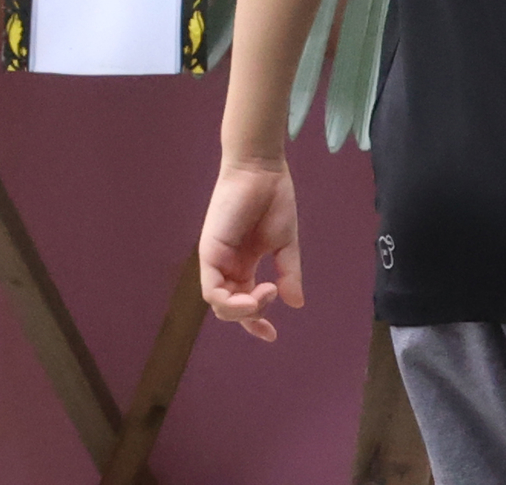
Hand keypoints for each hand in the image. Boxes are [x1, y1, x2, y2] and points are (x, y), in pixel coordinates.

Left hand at [198, 157, 303, 340]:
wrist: (262, 170)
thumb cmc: (273, 199)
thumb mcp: (285, 244)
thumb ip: (288, 273)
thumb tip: (295, 304)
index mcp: (243, 264)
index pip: (243, 302)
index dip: (255, 322)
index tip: (272, 335)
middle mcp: (227, 265)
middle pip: (229, 308)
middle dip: (251, 316)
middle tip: (272, 301)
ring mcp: (216, 260)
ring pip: (219, 305)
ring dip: (244, 310)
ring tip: (266, 294)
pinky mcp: (209, 252)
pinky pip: (212, 290)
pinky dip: (231, 302)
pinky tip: (255, 294)